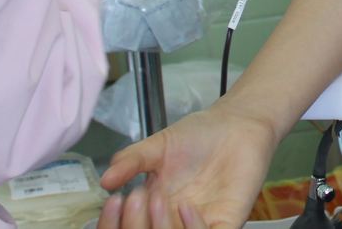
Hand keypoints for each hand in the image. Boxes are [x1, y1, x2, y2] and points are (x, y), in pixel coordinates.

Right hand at [96, 103, 276, 228]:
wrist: (237, 123)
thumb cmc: (199, 135)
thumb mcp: (157, 147)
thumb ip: (130, 161)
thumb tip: (105, 180)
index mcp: (155, 210)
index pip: (131, 228)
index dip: (118, 223)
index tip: (114, 203)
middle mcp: (175, 222)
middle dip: (135, 225)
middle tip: (135, 198)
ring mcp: (200, 224)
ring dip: (161, 227)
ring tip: (156, 197)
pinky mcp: (227, 222)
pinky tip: (186, 206)